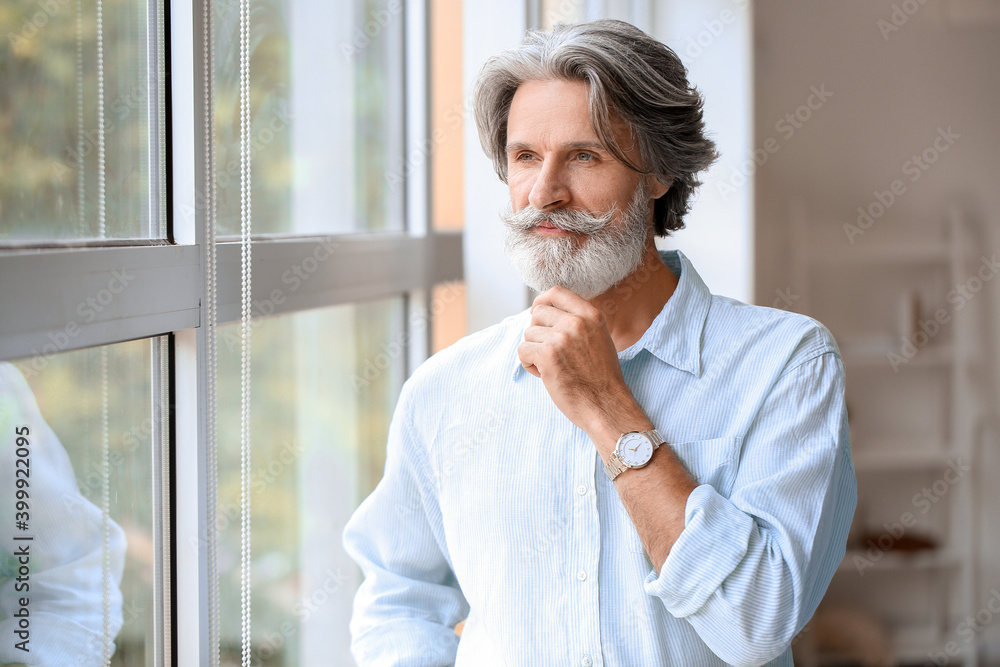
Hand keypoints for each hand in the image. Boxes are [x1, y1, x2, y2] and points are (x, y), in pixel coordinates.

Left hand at [518, 286, 640, 435]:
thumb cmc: (601, 377)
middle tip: (549, 352)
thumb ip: (578, 322)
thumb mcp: (599, 338)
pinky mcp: (548, 356)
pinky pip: (523, 350)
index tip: (537, 313)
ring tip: (551, 367)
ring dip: (534, 351)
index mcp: (591, 315)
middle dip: (537, 332)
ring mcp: (562, 338)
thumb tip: (546, 311)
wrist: (607, 405)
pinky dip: (529, 364)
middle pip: (538, 313)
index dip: (541, 301)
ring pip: (529, 334)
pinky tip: (544, 375)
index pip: (556, 292)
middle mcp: (577, 322)